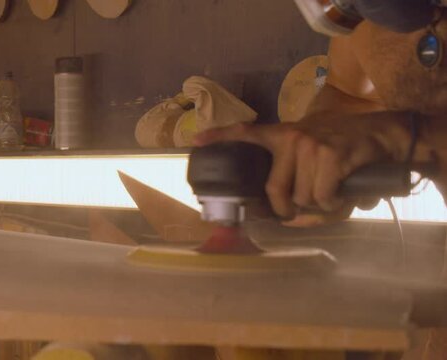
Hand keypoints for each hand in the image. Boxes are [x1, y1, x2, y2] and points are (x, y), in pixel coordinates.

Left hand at [194, 112, 410, 226]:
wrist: (385, 134)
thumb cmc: (347, 148)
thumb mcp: (315, 149)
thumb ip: (296, 175)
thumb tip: (287, 215)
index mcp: (283, 134)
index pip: (245, 132)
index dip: (219, 137)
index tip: (195, 141)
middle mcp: (291, 138)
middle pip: (275, 192)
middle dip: (288, 209)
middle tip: (304, 208)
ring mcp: (309, 146)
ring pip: (302, 198)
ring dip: (319, 207)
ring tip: (333, 197)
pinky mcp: (330, 156)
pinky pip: (322, 196)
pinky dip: (333, 204)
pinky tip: (342, 195)